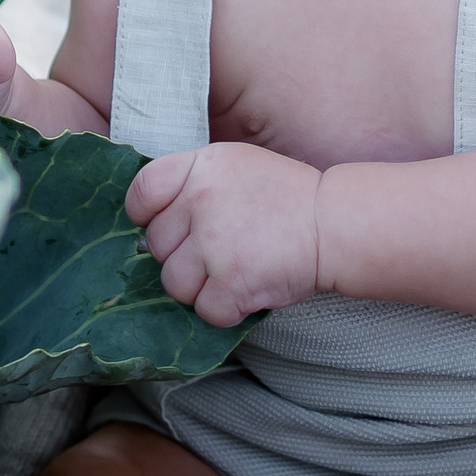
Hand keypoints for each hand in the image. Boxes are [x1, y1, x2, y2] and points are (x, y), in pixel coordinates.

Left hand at [126, 143, 324, 325]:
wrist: (334, 224)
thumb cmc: (287, 197)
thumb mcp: (236, 166)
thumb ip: (194, 183)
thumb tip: (152, 220)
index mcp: (201, 167)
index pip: (142, 192)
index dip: (146, 216)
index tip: (167, 227)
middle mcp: (201, 200)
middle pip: (156, 246)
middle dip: (183, 256)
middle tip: (219, 252)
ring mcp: (214, 243)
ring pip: (174, 284)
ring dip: (200, 287)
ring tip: (233, 273)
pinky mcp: (231, 281)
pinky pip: (205, 310)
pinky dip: (225, 309)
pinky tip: (247, 290)